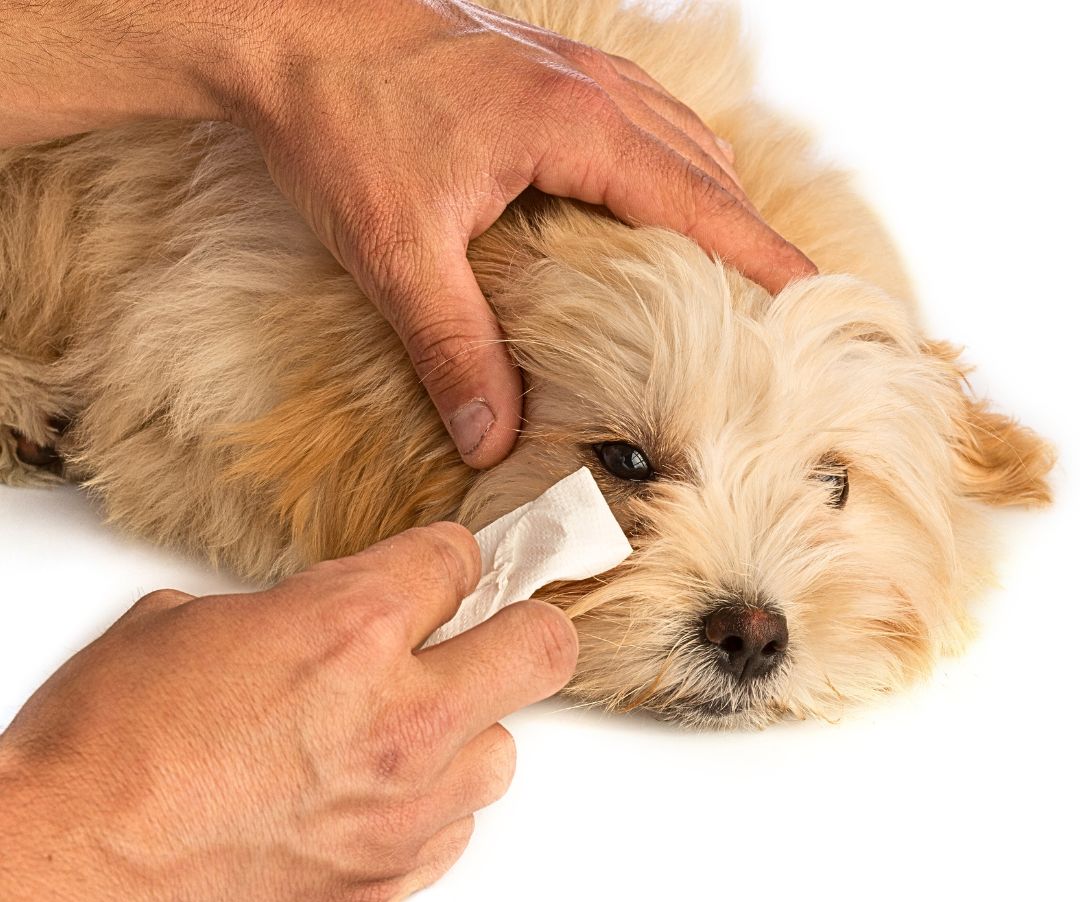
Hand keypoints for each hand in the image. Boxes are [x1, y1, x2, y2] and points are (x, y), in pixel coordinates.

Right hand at [0, 523, 576, 901]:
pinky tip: (378, 799)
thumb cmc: (108, 746)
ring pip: (503, 752)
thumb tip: (320, 618)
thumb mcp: (190, 622)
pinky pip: (454, 831)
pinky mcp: (385, 880)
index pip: (459, 561)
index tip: (447, 570)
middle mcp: (398, 718)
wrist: (64, 867)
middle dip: (523, 630)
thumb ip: (289, 612)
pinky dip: (431, 809)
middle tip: (493, 634)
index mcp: (350, 628)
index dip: (450, 559)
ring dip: (467, 732)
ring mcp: (402, 809)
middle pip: (540, 649)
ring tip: (409, 733)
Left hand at [225, 0, 814, 465]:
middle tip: (773, 300)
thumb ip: (451, 347)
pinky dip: (661, 156)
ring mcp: (563, 67)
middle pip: (703, 164)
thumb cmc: (336, 117)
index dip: (761, 254)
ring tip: (723, 259)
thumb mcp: (397, 248)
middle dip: (746, 229)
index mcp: (574, 127)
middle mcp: (586, 88)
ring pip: (672, 130)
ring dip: (707, 191)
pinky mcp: (534, 65)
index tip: (815, 297)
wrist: (278, 20)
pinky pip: (632, 109)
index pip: (700, 200)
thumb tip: (492, 438)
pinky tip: (644, 192)